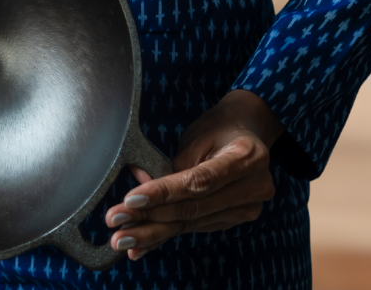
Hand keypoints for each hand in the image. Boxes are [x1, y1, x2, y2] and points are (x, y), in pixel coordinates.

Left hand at [105, 90, 282, 259]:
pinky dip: (167, 234)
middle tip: (117, 222)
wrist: (248, 132)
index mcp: (247, 157)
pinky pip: (196, 227)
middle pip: (194, 208)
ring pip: (192, 223)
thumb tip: (142, 187)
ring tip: (123, 237)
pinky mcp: (235, 219)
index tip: (131, 200)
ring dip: (154, 231)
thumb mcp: (200, 134)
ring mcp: (247, 208)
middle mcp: (253, 188)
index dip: (163, 192)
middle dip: (151, 217)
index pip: (199, 181)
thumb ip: (176, 163)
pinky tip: (143, 244)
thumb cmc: (221, 127)